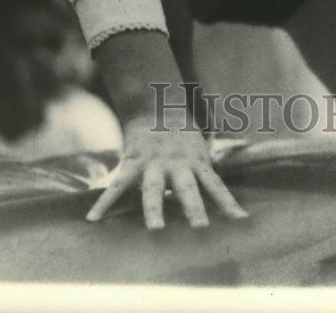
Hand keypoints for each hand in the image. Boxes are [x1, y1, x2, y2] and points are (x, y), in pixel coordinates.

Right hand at [86, 113, 247, 229]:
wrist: (156, 106)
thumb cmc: (183, 136)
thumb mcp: (200, 151)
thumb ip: (207, 174)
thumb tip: (228, 193)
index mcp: (197, 162)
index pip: (216, 186)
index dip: (228, 204)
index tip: (241, 221)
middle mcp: (177, 164)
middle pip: (187, 188)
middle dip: (194, 208)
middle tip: (202, 228)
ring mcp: (154, 164)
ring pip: (154, 189)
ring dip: (155, 209)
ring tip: (156, 229)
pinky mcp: (133, 162)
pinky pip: (118, 185)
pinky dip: (104, 202)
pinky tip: (93, 219)